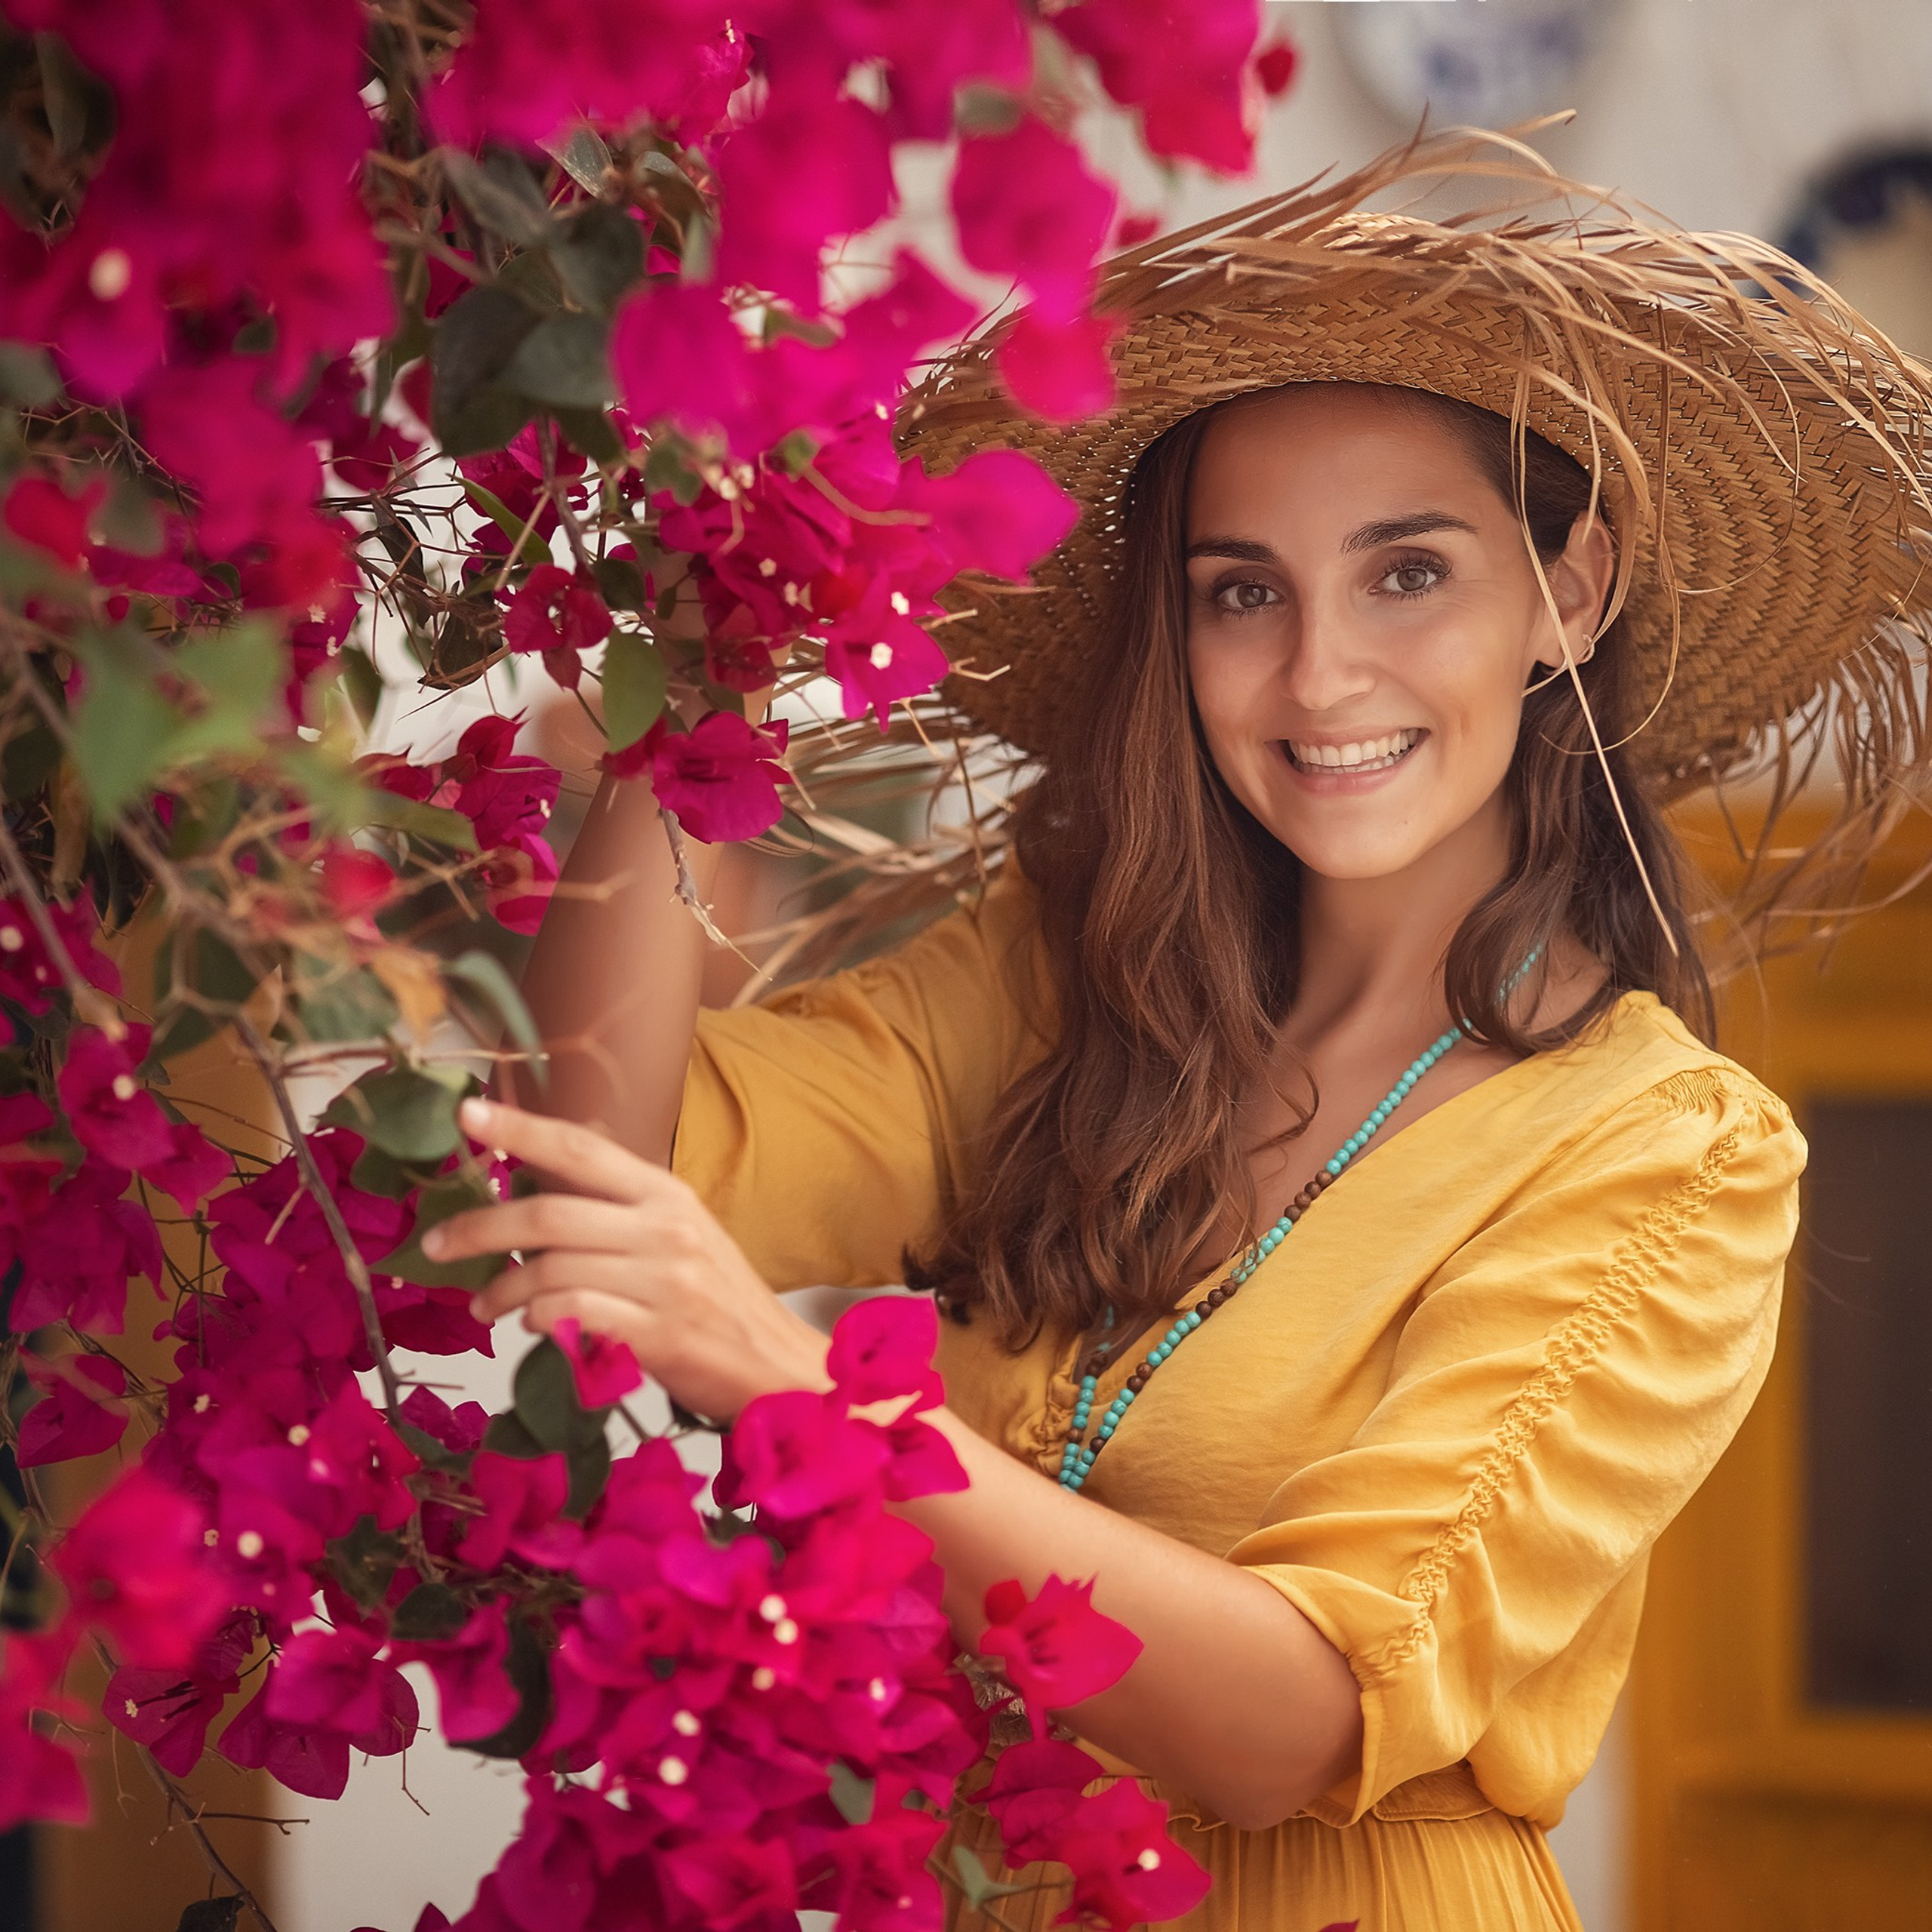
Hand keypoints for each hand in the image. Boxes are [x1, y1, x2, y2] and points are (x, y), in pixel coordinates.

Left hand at [423, 1097, 831, 1420]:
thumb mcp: (679, 1236)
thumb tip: (539, 1183)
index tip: (466, 1113)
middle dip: (478, 1226)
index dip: (521, 1128)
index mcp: (666, 1194)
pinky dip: (538, 1320)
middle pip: (549, 1214)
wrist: (778, 1366)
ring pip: (551, 1271)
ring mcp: (665, 1282)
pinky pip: (574, 1317)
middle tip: (434, 1244)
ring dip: (500, 1289)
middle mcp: (666, 1229)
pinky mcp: (660, 1335)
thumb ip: (618, 1210)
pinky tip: (530, 1327)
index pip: (582, 1149)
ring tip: (482, 1305)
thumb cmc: (719, 1301)